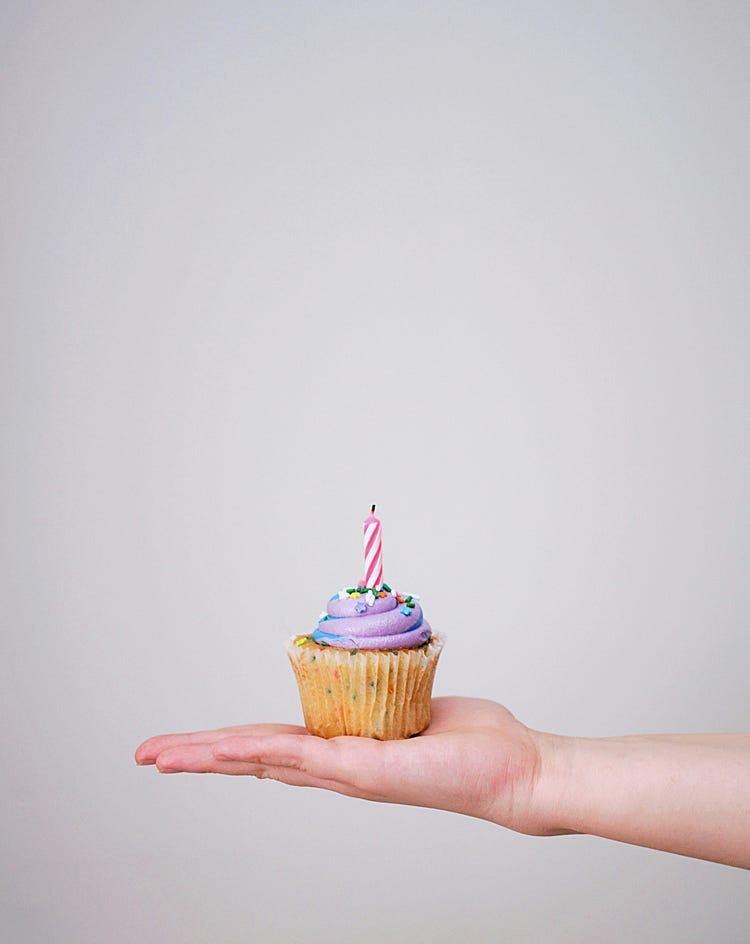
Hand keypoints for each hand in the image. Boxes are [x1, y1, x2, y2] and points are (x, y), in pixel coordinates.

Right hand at [135, 696, 550, 834]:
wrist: (515, 770)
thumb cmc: (476, 741)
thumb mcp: (417, 703)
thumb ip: (387, 693)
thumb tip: (377, 669)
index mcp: (347, 749)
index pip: (275, 744)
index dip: (230, 743)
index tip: (193, 742)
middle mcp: (339, 767)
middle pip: (255, 757)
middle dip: (199, 756)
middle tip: (149, 755)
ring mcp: (347, 773)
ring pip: (264, 759)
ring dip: (209, 756)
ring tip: (162, 756)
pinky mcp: (365, 771)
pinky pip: (300, 755)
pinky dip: (255, 752)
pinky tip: (220, 751)